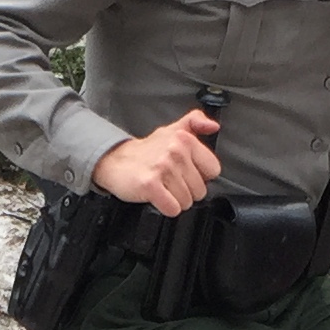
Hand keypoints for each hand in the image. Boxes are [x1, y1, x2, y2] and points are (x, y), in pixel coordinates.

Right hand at [90, 106, 222, 217]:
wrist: (116, 160)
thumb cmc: (147, 150)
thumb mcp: (174, 129)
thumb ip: (196, 121)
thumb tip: (213, 126)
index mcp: (185, 139)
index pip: (213, 170)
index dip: (201, 175)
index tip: (187, 172)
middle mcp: (175, 151)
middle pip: (200, 190)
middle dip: (187, 190)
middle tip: (171, 181)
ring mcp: (163, 168)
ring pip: (186, 201)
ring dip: (175, 200)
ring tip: (164, 188)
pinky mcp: (150, 185)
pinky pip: (173, 208)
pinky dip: (166, 208)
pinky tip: (158, 197)